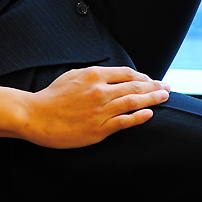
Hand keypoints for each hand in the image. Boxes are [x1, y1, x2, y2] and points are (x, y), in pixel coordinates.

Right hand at [22, 65, 168, 148]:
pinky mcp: (99, 128)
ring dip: (152, 99)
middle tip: (166, 87)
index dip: (142, 76)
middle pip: (134, 86)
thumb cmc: (52, 96)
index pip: (126, 73)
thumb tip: (109, 75)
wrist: (35, 116)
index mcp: (93, 75)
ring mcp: (100, 110)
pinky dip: (139, 117)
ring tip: (165, 97)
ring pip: (133, 102)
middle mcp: (100, 90)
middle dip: (153, 86)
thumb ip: (92, 74)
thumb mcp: (72, 75)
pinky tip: (149, 114)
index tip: (150, 80)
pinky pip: (124, 122)